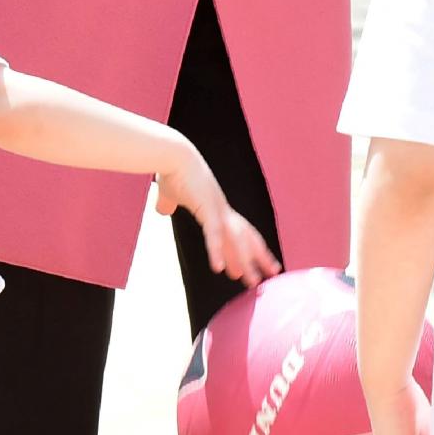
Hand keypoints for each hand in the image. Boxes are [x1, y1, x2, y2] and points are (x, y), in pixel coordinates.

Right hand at [155, 146, 281, 284]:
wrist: (172, 154)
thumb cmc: (171, 171)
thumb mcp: (169, 193)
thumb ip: (168, 203)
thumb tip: (162, 210)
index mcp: (217, 207)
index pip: (240, 230)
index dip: (252, 246)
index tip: (263, 261)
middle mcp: (222, 209)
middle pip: (246, 236)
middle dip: (259, 256)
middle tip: (271, 274)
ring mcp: (216, 208)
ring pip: (235, 239)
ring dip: (243, 260)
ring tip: (249, 280)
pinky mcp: (206, 207)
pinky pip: (213, 233)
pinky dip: (217, 250)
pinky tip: (219, 268)